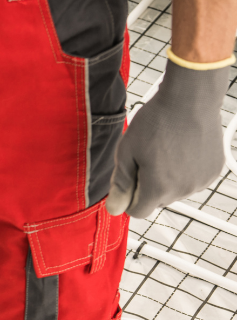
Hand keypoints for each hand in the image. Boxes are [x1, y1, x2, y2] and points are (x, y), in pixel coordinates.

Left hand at [106, 56, 228, 217]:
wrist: (190, 98)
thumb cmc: (156, 121)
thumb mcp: (126, 152)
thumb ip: (120, 184)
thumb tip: (114, 209)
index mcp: (158, 189)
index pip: (138, 212)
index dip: (130, 197)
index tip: (131, 178)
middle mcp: (182, 190)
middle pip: (157, 201)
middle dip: (149, 186)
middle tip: (149, 157)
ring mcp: (201, 181)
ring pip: (176, 191)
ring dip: (168, 179)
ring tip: (168, 150)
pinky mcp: (214, 171)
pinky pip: (193, 180)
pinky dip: (186, 171)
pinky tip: (183, 150)